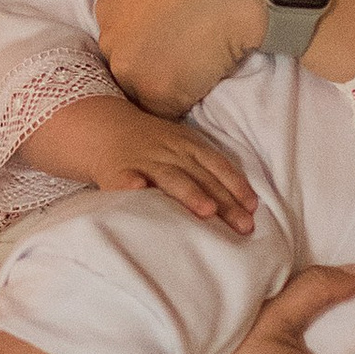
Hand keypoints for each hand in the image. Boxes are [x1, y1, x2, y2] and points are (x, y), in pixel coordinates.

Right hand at [29, 92, 255, 233]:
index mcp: (187, 145)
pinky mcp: (116, 173)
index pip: (218, 166)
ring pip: (170, 178)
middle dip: (225, 202)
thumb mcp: (179, 145)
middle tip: (244, 227)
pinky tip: (140, 194)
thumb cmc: (150, 144)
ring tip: (207, 212)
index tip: (253, 208)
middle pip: (202, 177)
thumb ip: (205, 168)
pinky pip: (125, 181)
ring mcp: (143, 161)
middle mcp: (169, 152)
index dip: (236, 185)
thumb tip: (242, 202)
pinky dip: (132, 188)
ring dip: (189, 194)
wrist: (101, 127)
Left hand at [96, 0, 267, 115]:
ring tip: (199, 69)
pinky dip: (184, 103)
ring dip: (168, 88)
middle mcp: (113, 42)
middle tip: (191, 53)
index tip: (177, 33)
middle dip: (154, 67)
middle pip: (128, 69)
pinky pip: (166, 112)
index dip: (151, 39)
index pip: (122, 37)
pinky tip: (206, 82)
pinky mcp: (161, 97)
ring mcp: (134, 72)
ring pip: (145, 93)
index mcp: (111, 6)